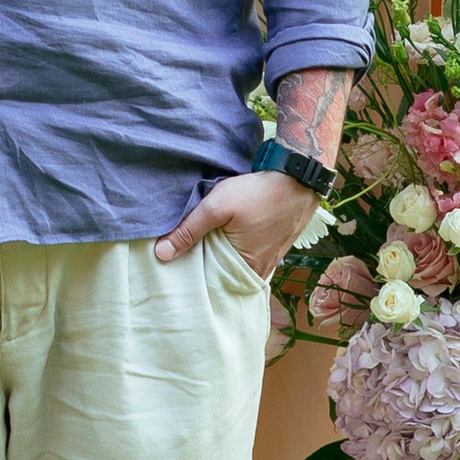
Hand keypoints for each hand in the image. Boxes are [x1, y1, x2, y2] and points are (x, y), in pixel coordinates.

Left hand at [155, 168, 311, 282]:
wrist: (298, 177)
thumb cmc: (259, 193)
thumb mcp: (217, 207)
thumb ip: (189, 230)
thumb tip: (161, 254)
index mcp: (247, 269)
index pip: (211, 283)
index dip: (192, 275)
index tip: (173, 270)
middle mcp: (260, 271)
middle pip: (222, 274)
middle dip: (203, 266)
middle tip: (180, 258)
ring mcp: (269, 259)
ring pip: (234, 263)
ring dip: (218, 255)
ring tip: (197, 246)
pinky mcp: (272, 246)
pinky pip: (246, 254)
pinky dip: (232, 248)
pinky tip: (221, 237)